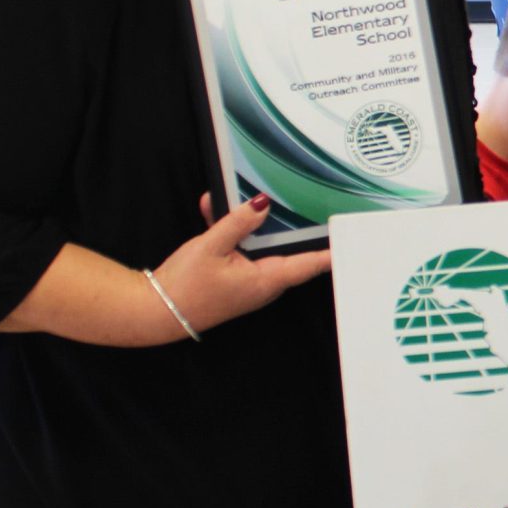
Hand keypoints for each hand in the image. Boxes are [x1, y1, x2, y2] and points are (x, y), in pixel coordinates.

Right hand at [148, 193, 329, 336]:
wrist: (156, 311)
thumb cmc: (185, 284)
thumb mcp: (211, 247)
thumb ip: (238, 223)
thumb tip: (263, 204)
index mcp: (267, 279)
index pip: (310, 264)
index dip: (331, 250)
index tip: (352, 236)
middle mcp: (265, 285)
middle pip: (290, 251)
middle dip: (295, 226)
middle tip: (313, 202)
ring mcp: (251, 284)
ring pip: (263, 247)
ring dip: (257, 225)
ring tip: (253, 196)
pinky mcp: (236, 280)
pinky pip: (243, 251)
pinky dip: (235, 233)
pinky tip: (216, 210)